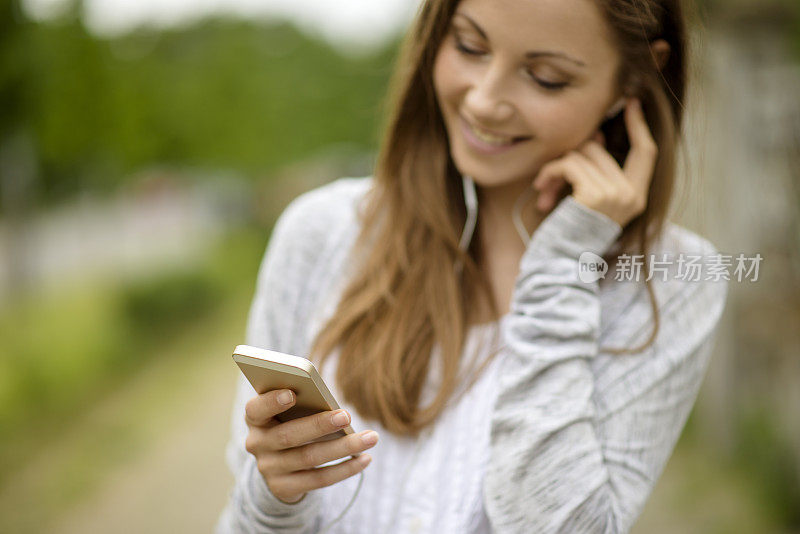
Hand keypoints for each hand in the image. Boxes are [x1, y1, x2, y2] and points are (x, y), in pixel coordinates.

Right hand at [244, 389, 378, 503]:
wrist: (278, 464)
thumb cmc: (290, 421)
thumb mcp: (287, 410)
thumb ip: (300, 402)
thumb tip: (329, 401)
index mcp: (255, 418)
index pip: (256, 409)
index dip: (272, 402)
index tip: (293, 393)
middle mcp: (257, 444)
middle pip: (289, 435)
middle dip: (320, 425)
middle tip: (347, 415)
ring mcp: (268, 468)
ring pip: (309, 458)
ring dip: (343, 447)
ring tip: (370, 438)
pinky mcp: (283, 487)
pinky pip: (318, 480)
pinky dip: (345, 469)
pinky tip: (365, 459)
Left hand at [532, 97, 656, 227]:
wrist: (562, 265)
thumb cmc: (571, 235)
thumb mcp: (590, 202)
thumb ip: (598, 173)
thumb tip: (596, 136)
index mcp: (637, 196)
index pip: (647, 152)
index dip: (639, 125)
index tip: (630, 102)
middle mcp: (632, 194)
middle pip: (600, 149)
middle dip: (570, 157)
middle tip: (550, 177)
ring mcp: (616, 194)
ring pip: (581, 154)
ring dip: (555, 168)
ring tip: (544, 189)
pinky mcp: (595, 194)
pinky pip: (569, 164)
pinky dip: (550, 172)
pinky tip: (542, 192)